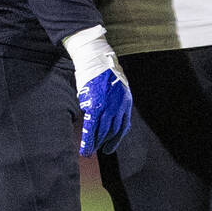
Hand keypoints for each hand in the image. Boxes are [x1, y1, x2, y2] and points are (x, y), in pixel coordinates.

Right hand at [63, 26, 132, 155]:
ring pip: (102, 132)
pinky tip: (86, 150)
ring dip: (97, 143)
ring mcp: (107, 107)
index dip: (116, 139)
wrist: (96, 59)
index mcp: (126, 102)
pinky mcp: (94, 106)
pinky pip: (91, 128)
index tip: (110, 147)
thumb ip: (117, 100)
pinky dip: (88, 141)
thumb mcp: (118, 86)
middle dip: (106, 142)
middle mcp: (118, 107)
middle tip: (101, 150)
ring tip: (92, 151)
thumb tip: (110, 113)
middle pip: (113, 131)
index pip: (123, 126)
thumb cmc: (104, 72)